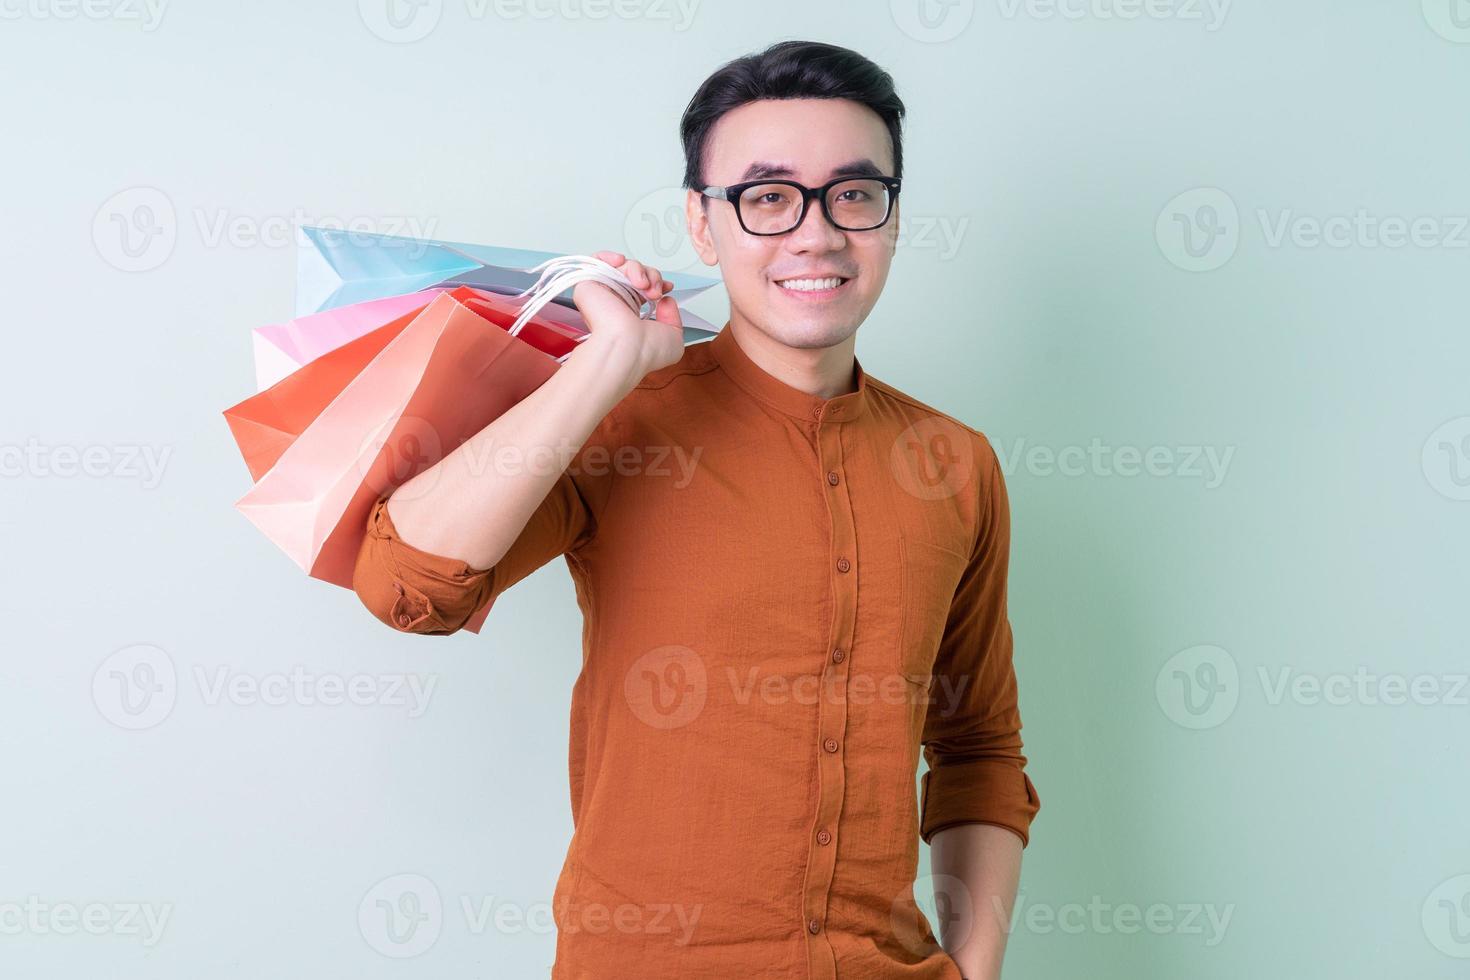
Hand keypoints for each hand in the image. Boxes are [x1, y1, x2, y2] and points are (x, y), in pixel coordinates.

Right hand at [571, 251, 684, 376]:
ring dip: (638, 270)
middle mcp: (616, 305)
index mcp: (631, 316)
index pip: (643, 290)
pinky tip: (621, 263)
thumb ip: (673, 318)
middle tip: (655, 291)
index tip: (668, 287)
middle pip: (636, 275)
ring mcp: (603, 294)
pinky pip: (596, 261)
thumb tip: (666, 301)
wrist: (628, 348)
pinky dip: (610, 256)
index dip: (656, 282)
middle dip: (653, 276)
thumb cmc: (647, 350)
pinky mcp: (589, 285)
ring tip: (642, 284)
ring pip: (623, 267)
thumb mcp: (673, 338)